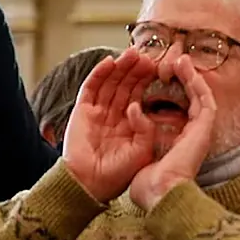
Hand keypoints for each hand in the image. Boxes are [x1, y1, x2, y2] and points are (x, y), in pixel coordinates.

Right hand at [62, 49, 159, 202]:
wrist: (91, 185)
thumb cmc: (118, 174)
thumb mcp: (142, 150)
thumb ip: (146, 128)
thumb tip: (137, 106)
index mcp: (128, 126)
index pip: (138, 96)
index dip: (146, 81)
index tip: (157, 67)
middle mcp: (113, 116)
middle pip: (124, 86)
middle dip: (134, 70)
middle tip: (145, 55)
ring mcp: (97, 113)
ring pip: (110, 83)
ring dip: (120, 67)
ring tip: (131, 54)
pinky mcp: (82, 112)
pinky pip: (91, 88)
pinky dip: (99, 74)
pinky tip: (110, 62)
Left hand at [129, 56, 218, 210]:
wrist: (161, 195)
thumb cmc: (150, 186)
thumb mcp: (140, 156)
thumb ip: (139, 135)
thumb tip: (134, 114)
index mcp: (180, 145)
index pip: (179, 114)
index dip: (168, 96)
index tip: (157, 81)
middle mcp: (193, 137)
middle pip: (192, 102)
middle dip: (184, 81)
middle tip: (173, 64)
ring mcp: (201, 132)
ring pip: (201, 96)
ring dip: (192, 77)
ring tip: (182, 59)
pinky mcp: (204, 128)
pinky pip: (204, 98)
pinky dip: (196, 81)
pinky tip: (186, 67)